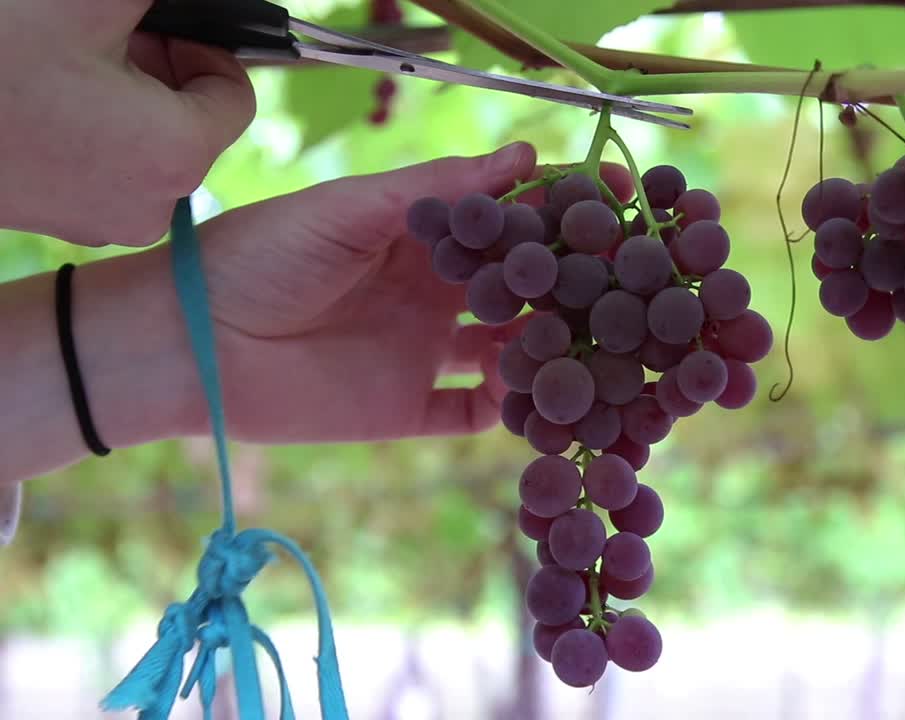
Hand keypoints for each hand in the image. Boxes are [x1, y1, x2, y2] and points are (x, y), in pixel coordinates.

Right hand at [0, 0, 254, 246]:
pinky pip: (96, 161)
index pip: (233, 94)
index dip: (203, 46)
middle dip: (155, 66)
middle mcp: (149, 204)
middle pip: (188, 119)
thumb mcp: (89, 2)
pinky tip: (34, 89)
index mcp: (176, 155)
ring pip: (140, 138)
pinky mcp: (53, 215)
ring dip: (116, 89)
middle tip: (98, 32)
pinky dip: (82, 120)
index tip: (153, 24)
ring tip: (56, 58)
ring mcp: (96, 218)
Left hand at [192, 142, 634, 440]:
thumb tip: (525, 155)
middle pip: (518, 290)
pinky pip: (470, 413)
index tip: (613, 207)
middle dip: (566, 288)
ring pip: (506, 354)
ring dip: (545, 352)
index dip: (557, 214)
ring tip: (589, 351)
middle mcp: (432, 293)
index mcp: (422, 237)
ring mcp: (422, 352)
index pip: (506, 223)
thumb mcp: (350, 211)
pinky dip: (504, 412)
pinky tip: (533, 405)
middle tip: (619, 288)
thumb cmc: (260, 258)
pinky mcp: (405, 409)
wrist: (189, 346)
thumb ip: (436, 191)